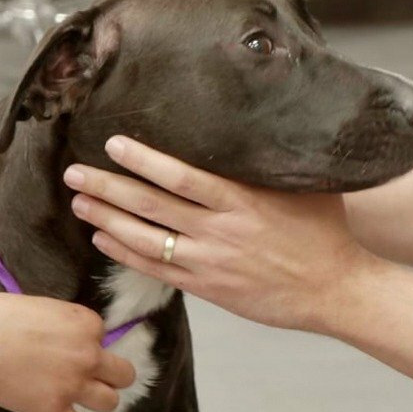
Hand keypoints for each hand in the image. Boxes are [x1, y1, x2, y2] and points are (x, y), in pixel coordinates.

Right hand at [0, 293, 135, 411]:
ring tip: (79, 398)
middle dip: (112, 376)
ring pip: (110, 403)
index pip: (103, 337)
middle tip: (93, 378)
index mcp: (87, 324)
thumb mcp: (44, 306)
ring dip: (97, 400)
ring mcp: (74, 385)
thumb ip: (64, 323)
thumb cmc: (0, 315)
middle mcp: (89, 355)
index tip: (64, 345)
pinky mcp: (55, 411)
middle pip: (124, 375)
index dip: (85, 342)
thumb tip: (64, 336)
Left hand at [64, 135, 379, 331]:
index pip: (183, 176)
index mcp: (244, 200)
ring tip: (79, 204)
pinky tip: (104, 238)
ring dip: (108, 220)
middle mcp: (222, 230)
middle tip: (75, 174)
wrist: (337, 289)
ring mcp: (212, 262)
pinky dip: (127, 253)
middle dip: (109, 188)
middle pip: (153, 206)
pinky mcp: (209, 287)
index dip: (145, 161)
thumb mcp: (303, 185)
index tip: (114, 144)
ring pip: (147, 239)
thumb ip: (270, 161)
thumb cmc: (324, 232)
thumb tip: (253, 122)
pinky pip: (158, 269)